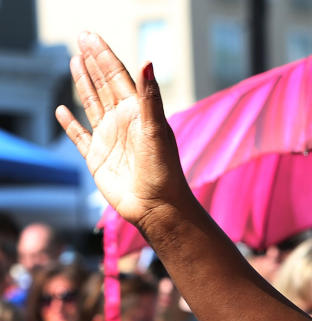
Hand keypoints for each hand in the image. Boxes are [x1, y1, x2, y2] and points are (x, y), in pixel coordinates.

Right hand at [55, 32, 193, 229]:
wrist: (157, 206)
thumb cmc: (163, 170)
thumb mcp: (156, 130)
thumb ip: (149, 97)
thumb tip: (147, 62)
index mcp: (137, 113)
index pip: (118, 77)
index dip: (104, 56)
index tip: (90, 36)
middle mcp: (123, 123)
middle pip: (104, 85)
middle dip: (93, 62)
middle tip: (81, 38)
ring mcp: (109, 139)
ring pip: (92, 104)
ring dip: (83, 83)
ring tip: (75, 61)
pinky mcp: (96, 158)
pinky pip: (79, 136)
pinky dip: (69, 123)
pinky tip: (62, 110)